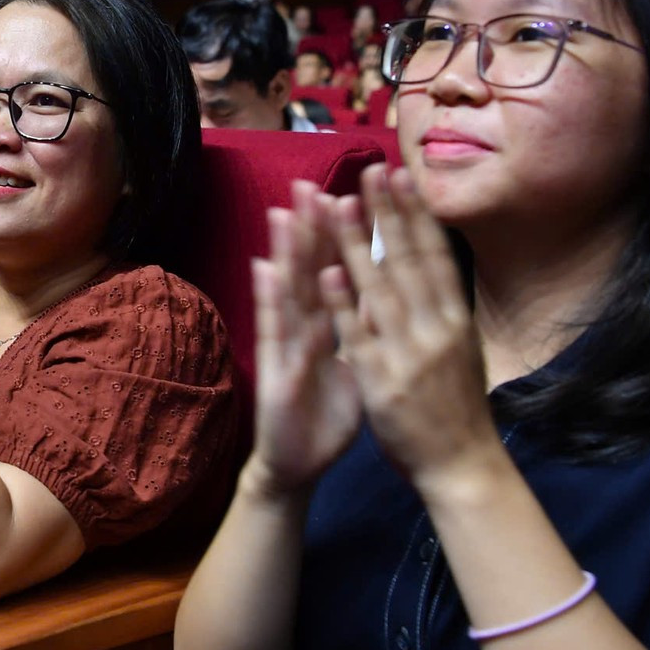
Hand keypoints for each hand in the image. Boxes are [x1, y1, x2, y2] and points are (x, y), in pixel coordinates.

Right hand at [243, 182, 365, 493]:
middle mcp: (303, 329)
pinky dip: (271, 299)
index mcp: (327, 326)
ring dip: (285, 251)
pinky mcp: (274, 372)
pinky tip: (266, 268)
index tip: (353, 191)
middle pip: (308, 270)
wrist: (296, 468)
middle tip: (309, 182)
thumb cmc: (326, 418)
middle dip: (310, 227)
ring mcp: (285, 347)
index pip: (337, 270)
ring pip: (287, 292)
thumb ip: (362, 329)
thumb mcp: (357, 366)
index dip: (345, 234)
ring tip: (286, 209)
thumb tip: (383, 295)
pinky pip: (275, 333)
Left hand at [316, 164, 501, 492]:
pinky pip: (358, 334)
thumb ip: (443, 313)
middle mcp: (436, 329)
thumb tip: (434, 270)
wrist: (462, 467)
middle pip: (409, 261)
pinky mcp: (382, 380)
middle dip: (387, 213)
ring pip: (379, 289)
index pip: (435, 255)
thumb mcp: (461, 352)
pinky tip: (329, 271)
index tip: (402, 176)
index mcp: (456, 320)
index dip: (417, 214)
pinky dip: (344, 302)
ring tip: (339, 204)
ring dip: (358, 244)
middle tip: (370, 170)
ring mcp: (409, 353)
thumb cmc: (458, 409)